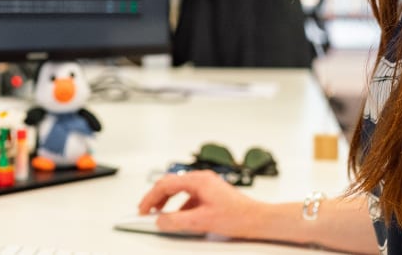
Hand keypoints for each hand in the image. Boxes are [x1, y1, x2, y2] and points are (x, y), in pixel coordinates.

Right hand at [136, 170, 263, 237]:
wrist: (258, 219)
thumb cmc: (238, 216)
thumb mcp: (202, 221)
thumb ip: (177, 221)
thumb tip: (160, 220)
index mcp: (198, 180)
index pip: (165, 185)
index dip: (150, 198)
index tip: (142, 209)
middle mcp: (201, 179)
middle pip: (170, 184)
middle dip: (156, 198)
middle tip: (146, 211)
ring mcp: (207, 185)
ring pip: (179, 190)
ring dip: (168, 202)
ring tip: (160, 214)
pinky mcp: (211, 193)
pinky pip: (189, 197)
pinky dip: (180, 206)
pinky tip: (180, 218)